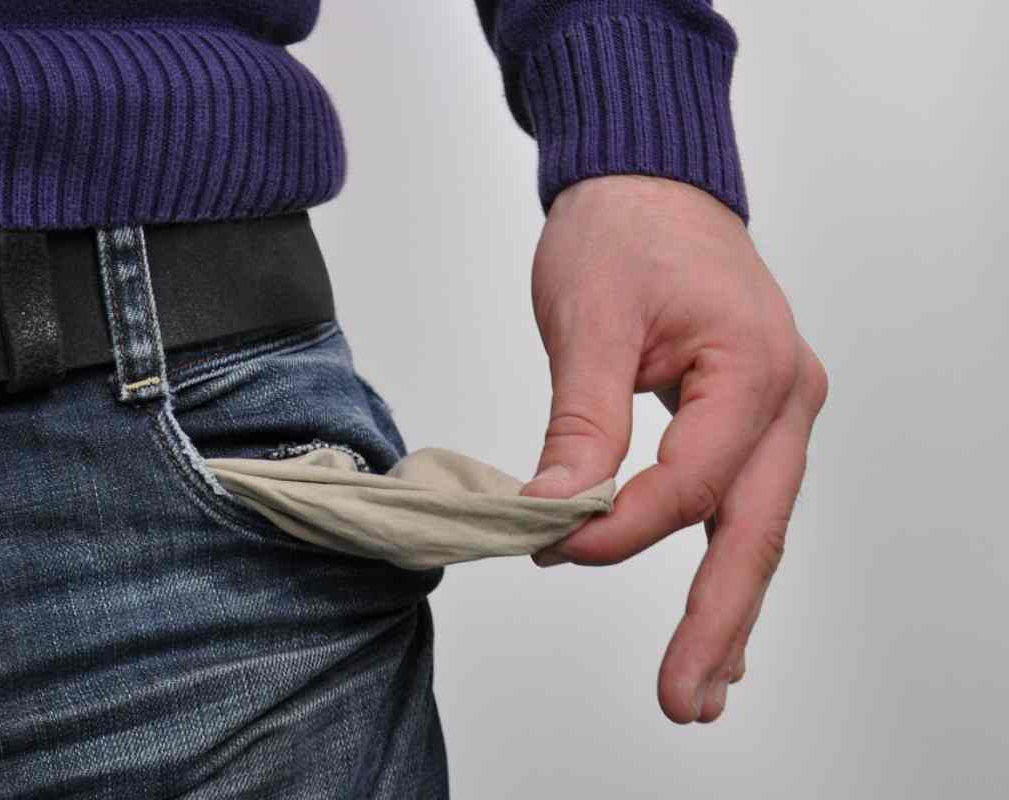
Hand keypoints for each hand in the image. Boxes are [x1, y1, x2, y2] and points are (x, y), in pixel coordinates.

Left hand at [520, 175, 827, 723]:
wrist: (648, 184)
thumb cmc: (623, 230)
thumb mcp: (588, 321)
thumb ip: (580, 425)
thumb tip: (555, 512)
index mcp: (754, 366)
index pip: (691, 480)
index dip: (620, 526)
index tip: (549, 545)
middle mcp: (785, 396)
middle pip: (753, 528)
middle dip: (716, 618)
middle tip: (685, 698)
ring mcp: (776, 410)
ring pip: (754, 527)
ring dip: (725, 608)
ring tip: (701, 687)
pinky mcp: (747, 418)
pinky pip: (740, 503)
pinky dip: (721, 563)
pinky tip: (713, 623)